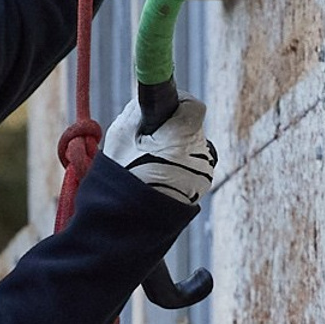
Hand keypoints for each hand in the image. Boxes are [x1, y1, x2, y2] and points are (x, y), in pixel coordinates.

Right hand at [101, 94, 216, 208]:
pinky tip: (158, 177)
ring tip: (150, 163)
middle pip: (191, 127)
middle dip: (173, 129)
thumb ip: (138, 111)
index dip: (178, 103)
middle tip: (148, 141)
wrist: (129, 223)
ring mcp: (203, 173)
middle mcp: (200, 153)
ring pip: (192, 147)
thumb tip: (148, 100)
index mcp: (182, 137)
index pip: (193, 106)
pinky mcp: (200, 188)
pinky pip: (192, 166)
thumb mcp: (121, 136)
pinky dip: (178, 166)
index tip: (161, 110)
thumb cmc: (122, 178)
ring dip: (176, 149)